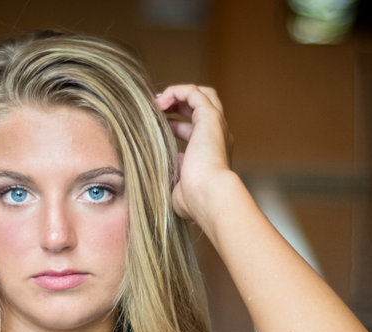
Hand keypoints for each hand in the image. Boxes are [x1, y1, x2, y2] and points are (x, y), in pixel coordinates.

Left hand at [155, 84, 235, 222]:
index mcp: (211, 151)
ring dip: (176, 94)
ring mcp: (216, 124)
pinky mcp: (210, 117)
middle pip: (201, 105)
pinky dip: (175, 91)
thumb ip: (174, 175)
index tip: (154, 128)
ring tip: (156, 103)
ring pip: (201, 94)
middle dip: (178, 103)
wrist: (208, 196)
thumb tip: (166, 169)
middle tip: (156, 109)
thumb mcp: (179, 186)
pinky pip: (193, 92)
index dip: (173, 125)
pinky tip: (160, 103)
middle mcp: (217, 135)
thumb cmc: (193, 200)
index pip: (193, 128)